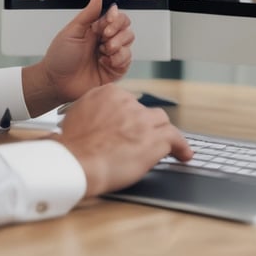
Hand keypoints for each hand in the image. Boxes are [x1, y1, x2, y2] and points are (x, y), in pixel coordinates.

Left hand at [21, 0, 133, 115]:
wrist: (56, 82)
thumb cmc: (60, 57)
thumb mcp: (73, 31)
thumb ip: (88, 13)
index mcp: (95, 28)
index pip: (116, 16)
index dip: (115, 17)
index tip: (108, 20)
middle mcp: (105, 40)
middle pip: (126, 27)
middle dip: (117, 30)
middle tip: (104, 37)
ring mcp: (111, 55)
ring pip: (129, 41)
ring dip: (118, 44)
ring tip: (103, 51)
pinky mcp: (115, 70)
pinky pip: (127, 59)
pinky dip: (118, 58)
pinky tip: (104, 61)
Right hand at [59, 84, 192, 196]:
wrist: (77, 161)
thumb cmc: (72, 145)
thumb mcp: (76, 115)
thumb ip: (91, 111)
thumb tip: (93, 118)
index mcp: (109, 93)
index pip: (128, 101)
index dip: (130, 117)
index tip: (129, 127)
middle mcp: (129, 103)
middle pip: (146, 111)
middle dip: (145, 124)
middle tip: (143, 137)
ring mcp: (143, 120)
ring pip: (162, 122)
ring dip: (163, 134)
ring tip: (167, 144)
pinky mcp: (154, 139)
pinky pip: (175, 139)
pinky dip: (181, 147)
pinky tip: (184, 154)